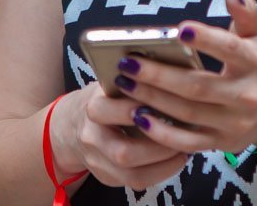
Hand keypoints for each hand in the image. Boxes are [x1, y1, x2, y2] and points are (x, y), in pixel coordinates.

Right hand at [50, 82, 189, 190]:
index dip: (134, 110)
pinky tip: (176, 159)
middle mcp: (91, 137)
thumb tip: (175, 73)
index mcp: (92, 106)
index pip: (107, 110)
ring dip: (164, 164)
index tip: (162, 104)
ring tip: (184, 150)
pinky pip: (136, 182)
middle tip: (183, 134)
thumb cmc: (106, 97)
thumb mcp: (113, 82)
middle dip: (158, 147)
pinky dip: (161, 172)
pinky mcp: (107, 177)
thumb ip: (136, 81)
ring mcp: (97, 161)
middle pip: (123, 152)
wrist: (72, 125)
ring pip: (132, 174)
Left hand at [113, 0, 256, 154]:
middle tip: (128, 63)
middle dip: (159, 75)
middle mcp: (246, 95)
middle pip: (197, 86)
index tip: (179, 29)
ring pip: (187, 113)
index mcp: (255, 63)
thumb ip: (246, 15)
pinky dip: (161, 133)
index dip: (206, 39)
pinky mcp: (220, 143)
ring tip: (124, 83)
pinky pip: (186, 142)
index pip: (229, 49)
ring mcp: (233, 123)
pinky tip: (139, 116)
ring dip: (152, 99)